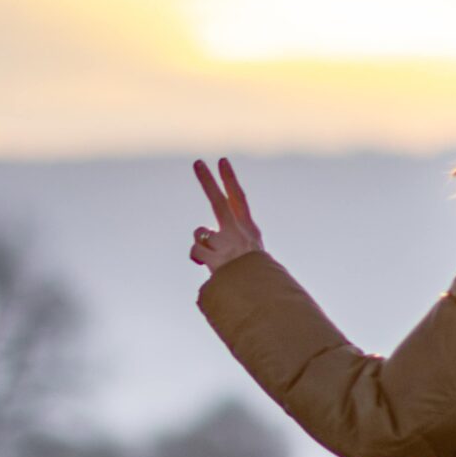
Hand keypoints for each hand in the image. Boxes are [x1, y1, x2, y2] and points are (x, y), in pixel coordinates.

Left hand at [188, 156, 264, 273]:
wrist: (259, 295)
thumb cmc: (251, 275)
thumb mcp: (246, 252)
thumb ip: (223, 238)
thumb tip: (199, 232)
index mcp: (250, 229)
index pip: (239, 198)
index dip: (229, 179)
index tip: (222, 161)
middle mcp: (239, 233)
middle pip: (218, 202)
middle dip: (207, 181)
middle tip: (197, 162)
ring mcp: (227, 245)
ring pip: (199, 233)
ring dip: (201, 243)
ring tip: (215, 258)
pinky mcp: (216, 258)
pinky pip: (195, 251)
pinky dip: (197, 257)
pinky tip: (210, 267)